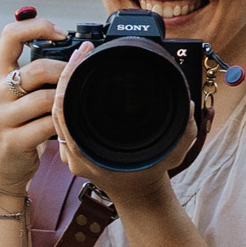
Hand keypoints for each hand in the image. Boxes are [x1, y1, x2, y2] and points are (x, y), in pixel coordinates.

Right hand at [0, 16, 65, 196]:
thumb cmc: (16, 124)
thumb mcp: (15, 94)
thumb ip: (33, 72)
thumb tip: (73, 48)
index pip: (11, 35)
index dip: (38, 26)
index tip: (62, 32)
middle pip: (38, 69)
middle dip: (66, 71)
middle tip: (83, 75)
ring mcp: (1, 118)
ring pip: (46, 99)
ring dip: (67, 99)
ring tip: (78, 101)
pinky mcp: (12, 141)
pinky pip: (48, 125)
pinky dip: (65, 123)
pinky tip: (72, 123)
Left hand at [51, 40, 194, 211]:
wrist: (139, 197)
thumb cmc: (151, 176)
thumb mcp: (172, 153)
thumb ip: (184, 131)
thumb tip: (188, 104)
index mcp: (87, 154)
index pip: (64, 109)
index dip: (69, 78)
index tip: (82, 55)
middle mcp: (73, 152)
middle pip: (57, 104)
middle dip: (68, 71)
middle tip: (83, 49)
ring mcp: (70, 149)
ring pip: (58, 107)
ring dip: (68, 80)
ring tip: (81, 55)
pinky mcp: (73, 144)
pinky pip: (64, 114)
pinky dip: (70, 92)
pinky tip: (79, 75)